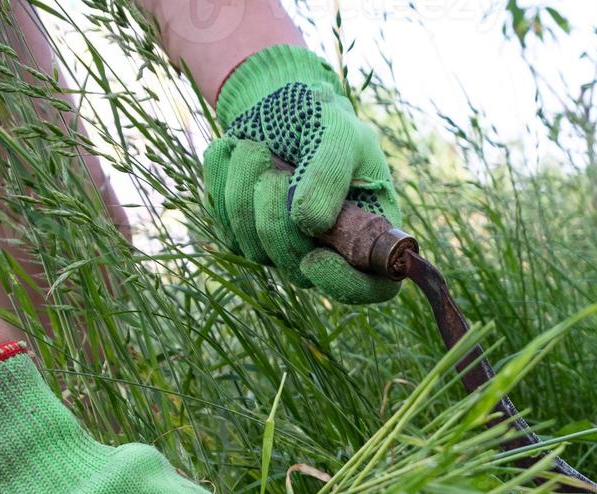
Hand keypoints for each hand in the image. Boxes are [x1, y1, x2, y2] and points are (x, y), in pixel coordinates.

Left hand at [204, 45, 400, 304]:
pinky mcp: (245, 235)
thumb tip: (310, 223)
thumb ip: (330, 175)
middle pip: (298, 270)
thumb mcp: (339, 133)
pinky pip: (225, 226)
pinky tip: (235, 154)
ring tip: (255, 148)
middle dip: (277, 217)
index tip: (315, 258)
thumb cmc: (322, 120)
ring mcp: (284, 248)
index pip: (372, 288)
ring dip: (246, 189)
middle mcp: (329, 250)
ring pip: (254, 247)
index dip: (344, 284)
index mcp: (368, 231)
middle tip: (275, 171)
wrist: (279, 102)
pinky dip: (224, 183)